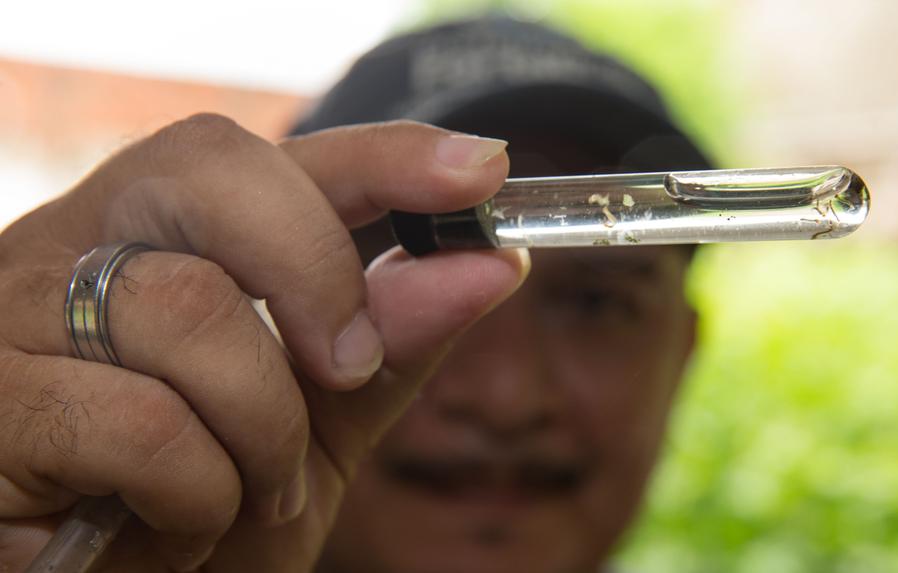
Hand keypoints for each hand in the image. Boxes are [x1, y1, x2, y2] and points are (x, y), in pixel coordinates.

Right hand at [0, 115, 527, 570]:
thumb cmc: (201, 510)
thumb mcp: (318, 426)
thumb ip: (388, 344)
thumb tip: (489, 264)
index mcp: (159, 236)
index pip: (270, 155)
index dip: (381, 154)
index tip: (480, 171)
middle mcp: (74, 246)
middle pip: (214, 172)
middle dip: (315, 271)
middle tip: (347, 366)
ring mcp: (14, 315)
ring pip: (188, 307)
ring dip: (260, 427)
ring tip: (246, 493)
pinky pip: (139, 421)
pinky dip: (196, 491)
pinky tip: (173, 524)